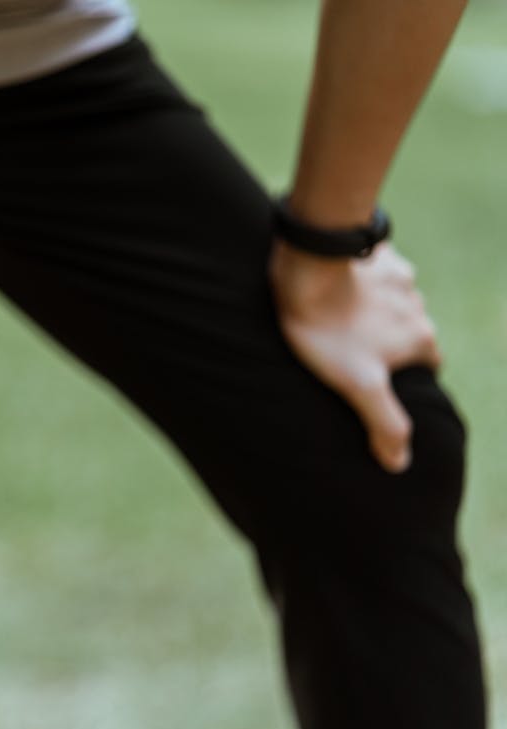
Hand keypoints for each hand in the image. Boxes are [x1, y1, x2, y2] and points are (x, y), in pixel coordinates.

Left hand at [270, 240, 440, 472]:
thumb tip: (400, 464)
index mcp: (421, 338)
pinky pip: (372, 274)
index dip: (406, 379)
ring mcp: (398, 277)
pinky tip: (335, 290)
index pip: (427, 366)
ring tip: (340, 324)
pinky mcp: (374, 255)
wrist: (310, 265)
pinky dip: (359, 284)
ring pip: (391, 304)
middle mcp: (418, 306)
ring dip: (373, 314)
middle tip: (354, 355)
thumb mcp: (359, 385)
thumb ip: (384, 423)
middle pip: (408, 334)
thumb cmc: (330, 329)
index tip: (381, 386)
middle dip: (389, 345)